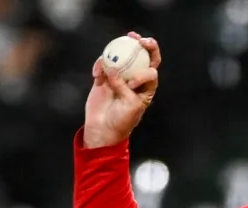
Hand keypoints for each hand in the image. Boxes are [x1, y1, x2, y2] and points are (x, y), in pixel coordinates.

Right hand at [82, 33, 160, 148]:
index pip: (152, 69)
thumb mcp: (129, 106)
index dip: (145, 69)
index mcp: (147, 86)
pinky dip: (99, 66)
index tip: (133, 81)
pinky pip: (103, 64)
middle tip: (135, 38)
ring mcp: (120, 76)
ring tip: (111, 49)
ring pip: (121, 56)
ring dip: (117, 50)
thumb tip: (112, 69)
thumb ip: (124, 87)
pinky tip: (96, 74)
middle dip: (141, 44)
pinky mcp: (104, 77)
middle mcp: (135, 78)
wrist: (102, 129)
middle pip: (142, 56)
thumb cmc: (122, 121)